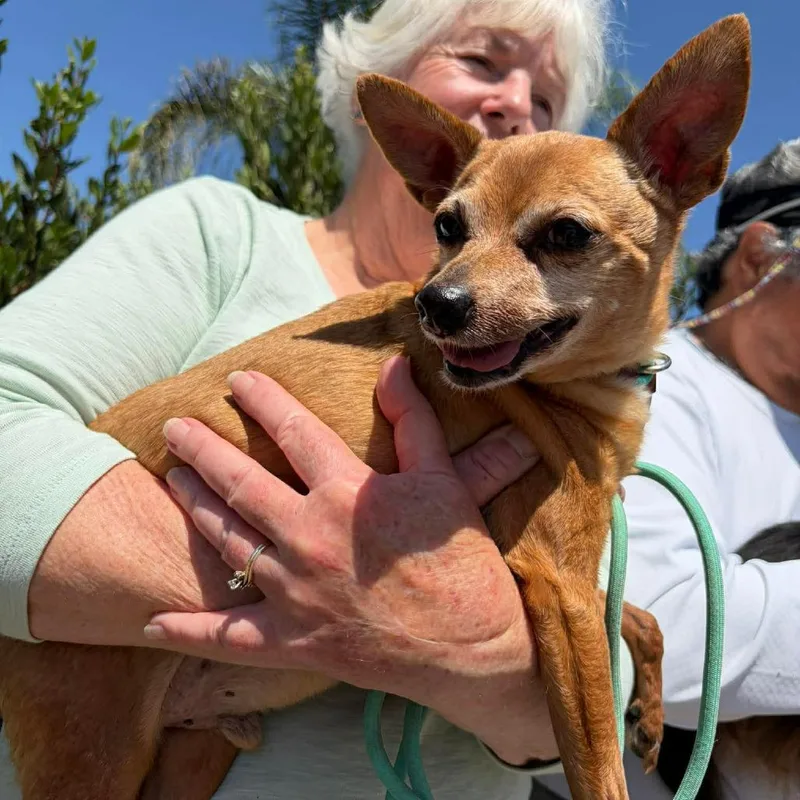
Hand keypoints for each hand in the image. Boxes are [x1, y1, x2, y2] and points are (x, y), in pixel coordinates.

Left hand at [145, 356, 557, 762]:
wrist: (473, 649)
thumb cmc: (461, 561)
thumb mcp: (443, 479)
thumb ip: (411, 419)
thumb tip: (393, 364)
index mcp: (345, 495)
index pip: (294, 432)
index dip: (264, 400)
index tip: (239, 381)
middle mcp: (308, 539)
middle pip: (240, 483)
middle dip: (202, 450)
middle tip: (174, 427)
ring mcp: (294, 593)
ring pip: (227, 542)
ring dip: (195, 508)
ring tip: (173, 481)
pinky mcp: (293, 640)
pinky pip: (228, 636)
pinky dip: (189, 630)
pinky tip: (153, 621)